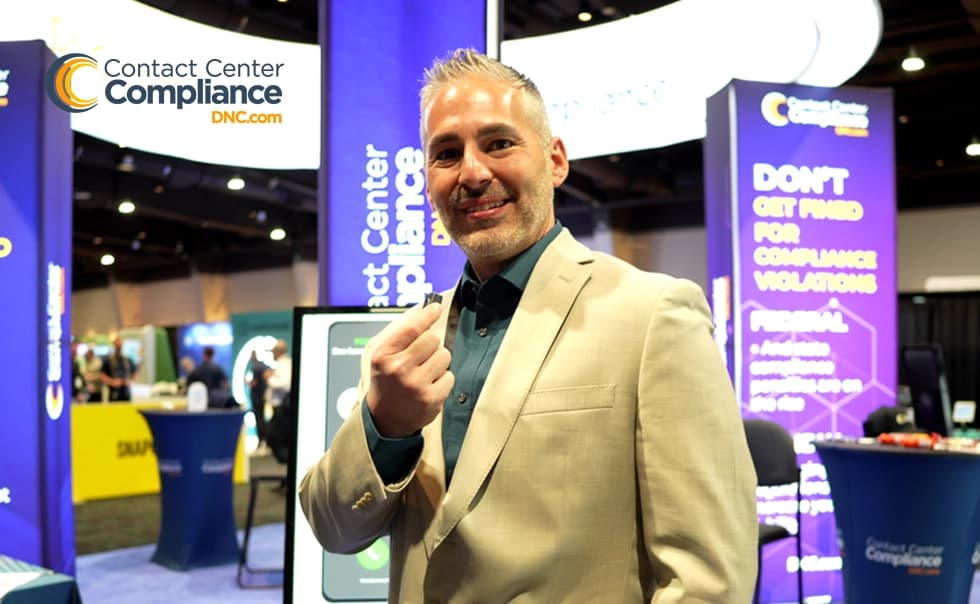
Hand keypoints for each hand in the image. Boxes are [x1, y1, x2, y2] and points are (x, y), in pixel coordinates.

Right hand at [366, 303, 453, 437]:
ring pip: (445, 356)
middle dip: (431, 344)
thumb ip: (401, 329)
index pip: (411, 327)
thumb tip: (421, 308)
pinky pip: (450, 375)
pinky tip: (429, 385)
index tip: (436, 308)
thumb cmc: (386, 381)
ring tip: (424, 372)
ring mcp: (415, 385)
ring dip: (438, 362)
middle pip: (432, 339)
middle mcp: (398, 369)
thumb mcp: (383, 354)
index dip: (427, 315)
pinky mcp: (431, 399)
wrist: (386, 418)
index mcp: (383, 355)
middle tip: (422, 356)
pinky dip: (443, 379)